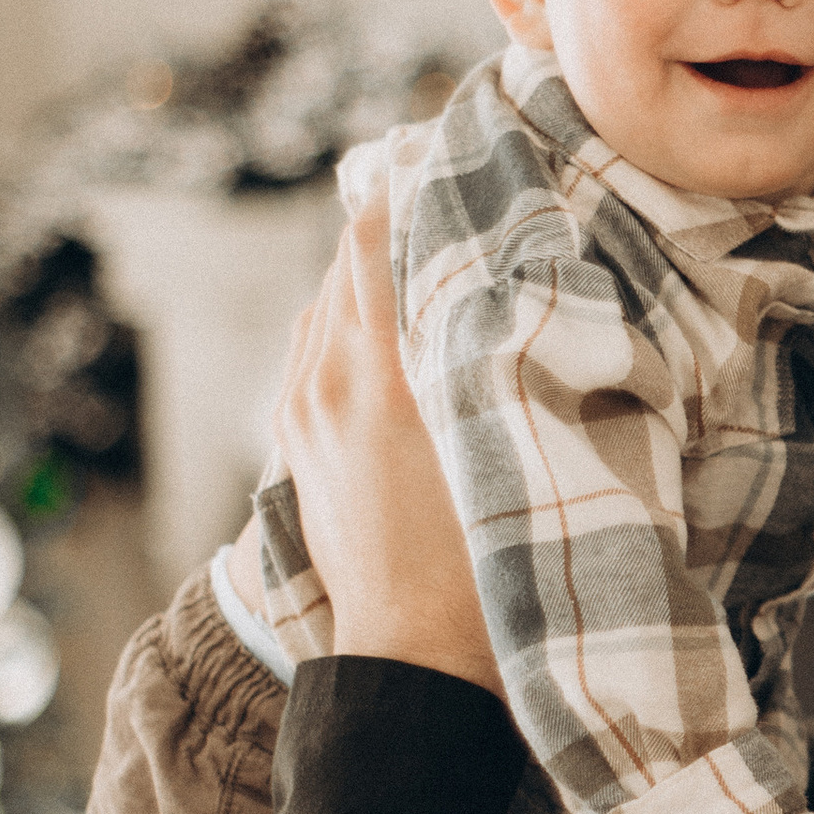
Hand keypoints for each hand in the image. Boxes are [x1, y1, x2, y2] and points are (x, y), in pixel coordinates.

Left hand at [275, 196, 501, 694]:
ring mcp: (301, 413)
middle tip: (448, 192)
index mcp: (383, 373)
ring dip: (367, 276)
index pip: (377, 238)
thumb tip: (520, 286)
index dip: (412, 186)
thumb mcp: (508, 447)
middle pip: (347, 262)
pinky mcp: (293, 444)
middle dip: (393, 224)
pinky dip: (345, 323)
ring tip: (420, 255)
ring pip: (325, 306)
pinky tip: (384, 330)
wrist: (415, 660)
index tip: (450, 153)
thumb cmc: (484, 566)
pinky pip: (311, 353)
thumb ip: (502, 359)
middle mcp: (327, 381)